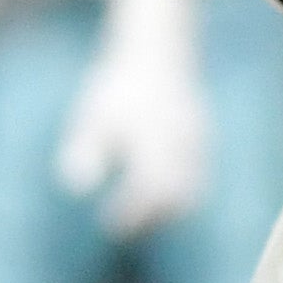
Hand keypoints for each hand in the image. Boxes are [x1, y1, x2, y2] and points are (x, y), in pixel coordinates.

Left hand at [58, 0, 210, 238]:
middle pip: (177, 195)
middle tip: (124, 231)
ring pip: (195, 190)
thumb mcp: (90, 114)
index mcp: (152, 135)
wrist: (157, 51)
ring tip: (141, 221)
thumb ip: (84, 150)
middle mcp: (181, 140)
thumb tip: (77, 190)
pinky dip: (183, 197)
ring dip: (169, 212)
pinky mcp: (205, 140)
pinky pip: (201, 178)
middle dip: (152, 219)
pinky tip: (158, 201)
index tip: (109, 225)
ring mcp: (198, 141)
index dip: (133, 213)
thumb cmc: (116, 86)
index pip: (149, 187)